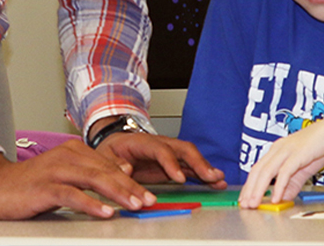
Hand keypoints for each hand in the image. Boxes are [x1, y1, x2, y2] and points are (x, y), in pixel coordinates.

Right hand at [0, 139, 156, 219]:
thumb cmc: (32, 183)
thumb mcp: (65, 174)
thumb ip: (92, 171)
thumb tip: (124, 172)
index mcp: (74, 150)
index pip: (109, 165)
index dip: (131, 181)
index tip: (149, 195)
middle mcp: (67, 156)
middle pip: (106, 171)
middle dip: (130, 187)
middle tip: (149, 201)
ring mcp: (56, 170)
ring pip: (93, 179)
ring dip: (117, 193)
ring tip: (135, 205)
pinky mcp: (44, 187)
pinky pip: (72, 194)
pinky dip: (91, 203)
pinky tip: (105, 212)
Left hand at [96, 131, 226, 188]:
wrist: (115, 145)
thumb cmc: (112, 151)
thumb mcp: (106, 156)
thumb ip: (115, 164)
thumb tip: (126, 169)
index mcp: (142, 141)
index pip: (160, 149)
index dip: (171, 163)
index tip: (180, 177)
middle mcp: (159, 143)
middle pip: (181, 148)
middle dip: (197, 162)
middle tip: (209, 176)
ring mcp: (168, 152)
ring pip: (190, 156)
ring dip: (205, 167)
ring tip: (218, 179)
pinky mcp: (173, 162)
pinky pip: (191, 166)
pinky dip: (204, 173)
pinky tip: (215, 182)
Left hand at [238, 108, 323, 208]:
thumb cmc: (320, 145)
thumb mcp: (303, 168)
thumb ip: (292, 183)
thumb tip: (282, 198)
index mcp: (277, 150)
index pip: (258, 169)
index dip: (250, 185)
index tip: (245, 199)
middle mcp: (278, 149)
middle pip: (258, 170)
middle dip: (249, 189)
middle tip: (245, 205)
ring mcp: (287, 150)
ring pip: (267, 171)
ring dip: (259, 189)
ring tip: (254, 203)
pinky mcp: (298, 153)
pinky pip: (285, 172)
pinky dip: (279, 186)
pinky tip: (276, 197)